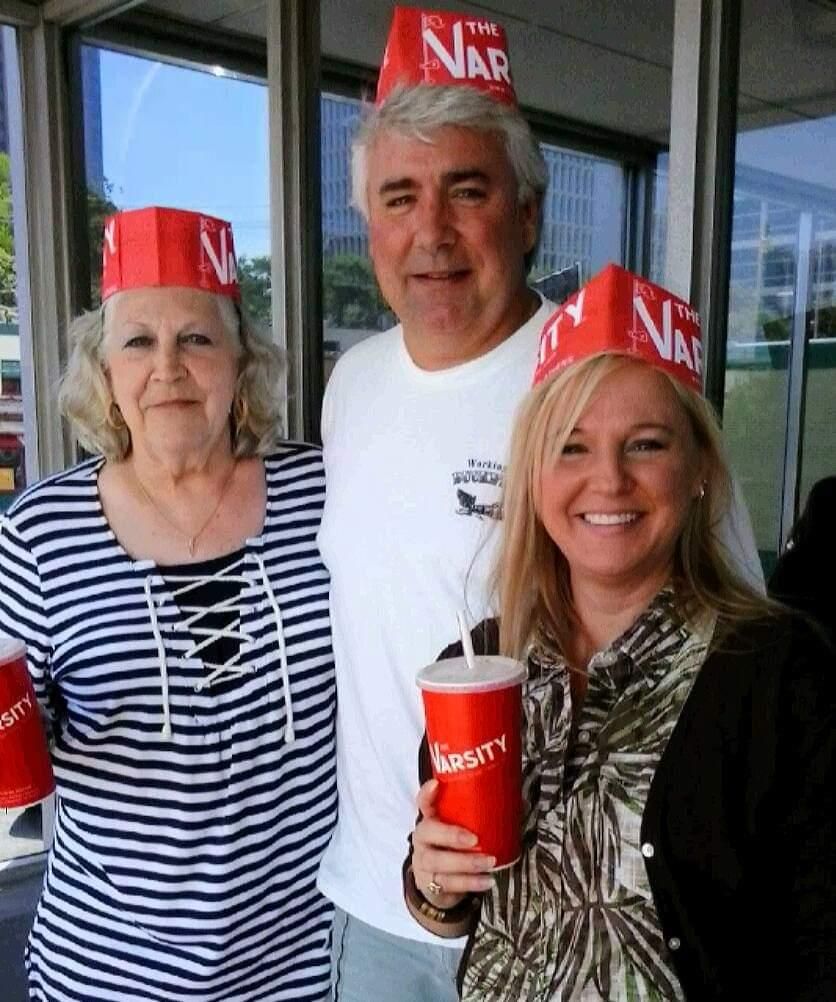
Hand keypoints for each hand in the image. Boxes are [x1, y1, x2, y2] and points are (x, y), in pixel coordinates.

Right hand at [411, 779, 495, 910]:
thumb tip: (519, 801)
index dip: (427, 793)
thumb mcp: (461, 829)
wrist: (438, 882)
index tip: (436, 785)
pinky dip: (471, 883)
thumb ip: (480, 816)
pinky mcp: (431, 884)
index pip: (423, 802)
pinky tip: (487, 880)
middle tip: (474, 839)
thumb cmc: (454, 848)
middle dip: (451, 835)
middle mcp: (423, 838)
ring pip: (438, 861)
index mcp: (430, 819)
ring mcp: (423, 862)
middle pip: (427, 832)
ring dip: (466, 862)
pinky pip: (450, 884)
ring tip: (489, 861)